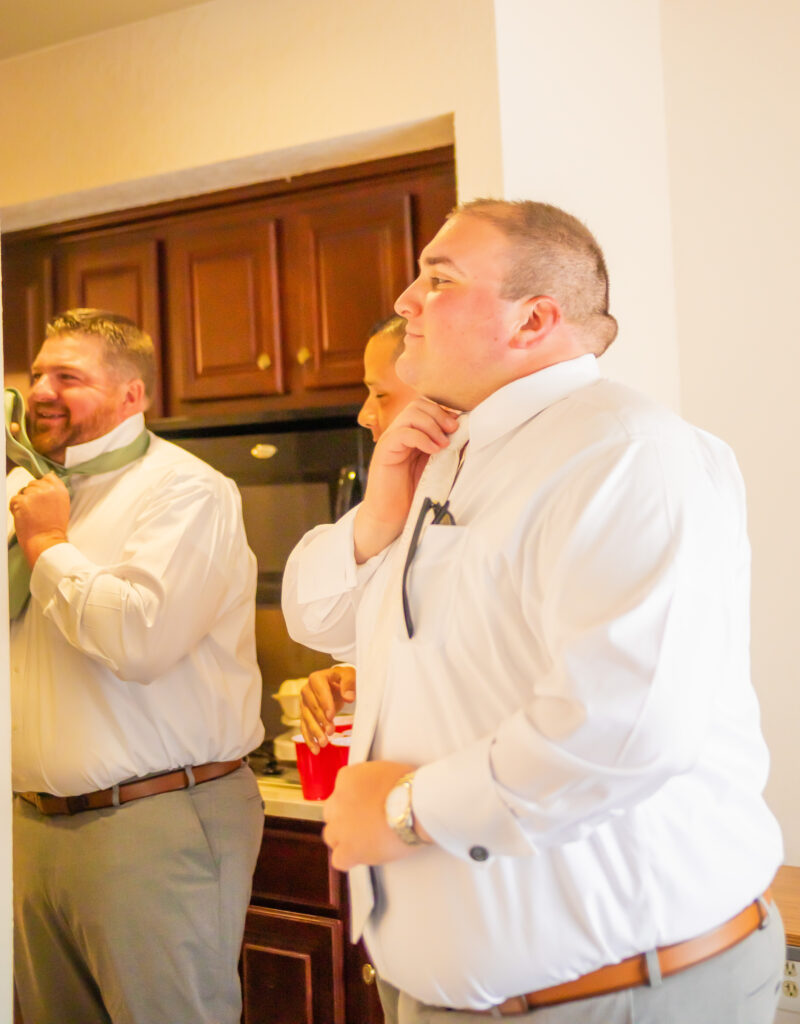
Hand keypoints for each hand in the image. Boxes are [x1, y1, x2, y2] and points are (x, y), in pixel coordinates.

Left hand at [9, 473, 69, 566]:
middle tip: (38, 510)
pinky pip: (14, 500)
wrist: (46, 541)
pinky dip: (16, 508)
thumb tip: (46, 482)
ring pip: (23, 491)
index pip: (48, 477)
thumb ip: (54, 492)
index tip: (44, 498)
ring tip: (32, 515)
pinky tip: (25, 517)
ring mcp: (35, 494)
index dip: (43, 486)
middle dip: (33, 495)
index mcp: (60, 489)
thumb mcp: (62, 505)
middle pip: (34, 483)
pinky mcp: (22, 501)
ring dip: (24, 502)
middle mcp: (48, 489)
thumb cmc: (53, 527)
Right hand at [300, 664, 355, 749]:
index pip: (320, 691)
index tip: (331, 716)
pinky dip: (309, 739)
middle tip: (330, 732)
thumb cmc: (343, 679)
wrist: (336, 684)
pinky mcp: (305, 714)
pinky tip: (315, 749)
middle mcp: (307, 690)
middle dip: (321, 721)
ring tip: (324, 743)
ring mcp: (304, 703)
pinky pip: (304, 727)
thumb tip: (349, 697)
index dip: (325, 703)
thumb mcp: (350, 675)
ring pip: (307, 719)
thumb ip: (349, 683)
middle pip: (313, 707)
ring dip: (315, 732)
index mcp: (317, 678)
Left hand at [322, 760, 428, 869]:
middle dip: (345, 819)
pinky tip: (361, 856)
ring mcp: (340, 827)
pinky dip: (348, 860)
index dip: (354, 801)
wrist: (412, 806)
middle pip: (332, 813)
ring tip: (364, 841)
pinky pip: (339, 860)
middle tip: (364, 823)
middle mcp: (338, 802)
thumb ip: (373, 781)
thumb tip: (379, 789)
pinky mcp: (349, 850)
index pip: (340, 791)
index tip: (365, 805)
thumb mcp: (386, 770)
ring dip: (344, 839)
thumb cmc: (407, 788)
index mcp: (347, 778)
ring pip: (331, 836)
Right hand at [353, 399, 458, 562]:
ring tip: (443, 444)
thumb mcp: (436, 467)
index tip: (459, 425)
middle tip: (453, 430)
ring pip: (411, 414)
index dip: (444, 411)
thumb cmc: (413, 494)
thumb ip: (445, 449)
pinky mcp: (384, 451)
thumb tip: (466, 434)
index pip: (427, 407)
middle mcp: (400, 433)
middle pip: (419, 405)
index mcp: (412, 434)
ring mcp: (391, 440)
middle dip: (440, 414)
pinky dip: (421, 438)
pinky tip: (433, 451)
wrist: (391, 517)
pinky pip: (402, 433)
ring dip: (432, 425)